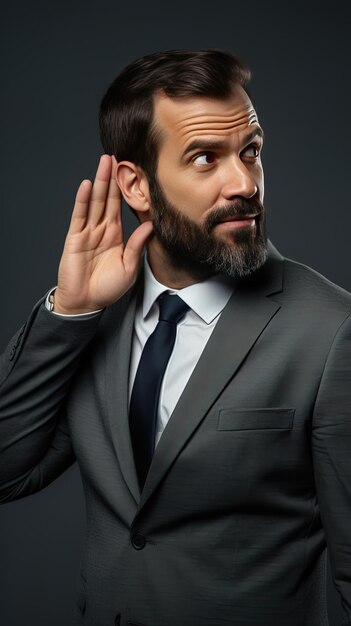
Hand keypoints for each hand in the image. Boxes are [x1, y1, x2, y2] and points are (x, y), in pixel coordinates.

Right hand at [54, 155, 152, 313]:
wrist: (86, 302)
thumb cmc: (107, 288)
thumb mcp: (129, 267)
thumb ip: (137, 246)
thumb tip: (150, 226)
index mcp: (116, 235)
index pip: (121, 207)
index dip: (126, 190)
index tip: (133, 172)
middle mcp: (102, 230)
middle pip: (107, 198)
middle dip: (113, 178)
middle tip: (117, 156)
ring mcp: (88, 232)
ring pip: (95, 202)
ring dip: (100, 182)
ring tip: (105, 162)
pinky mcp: (75, 238)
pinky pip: (80, 216)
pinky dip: (82, 200)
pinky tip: (86, 185)